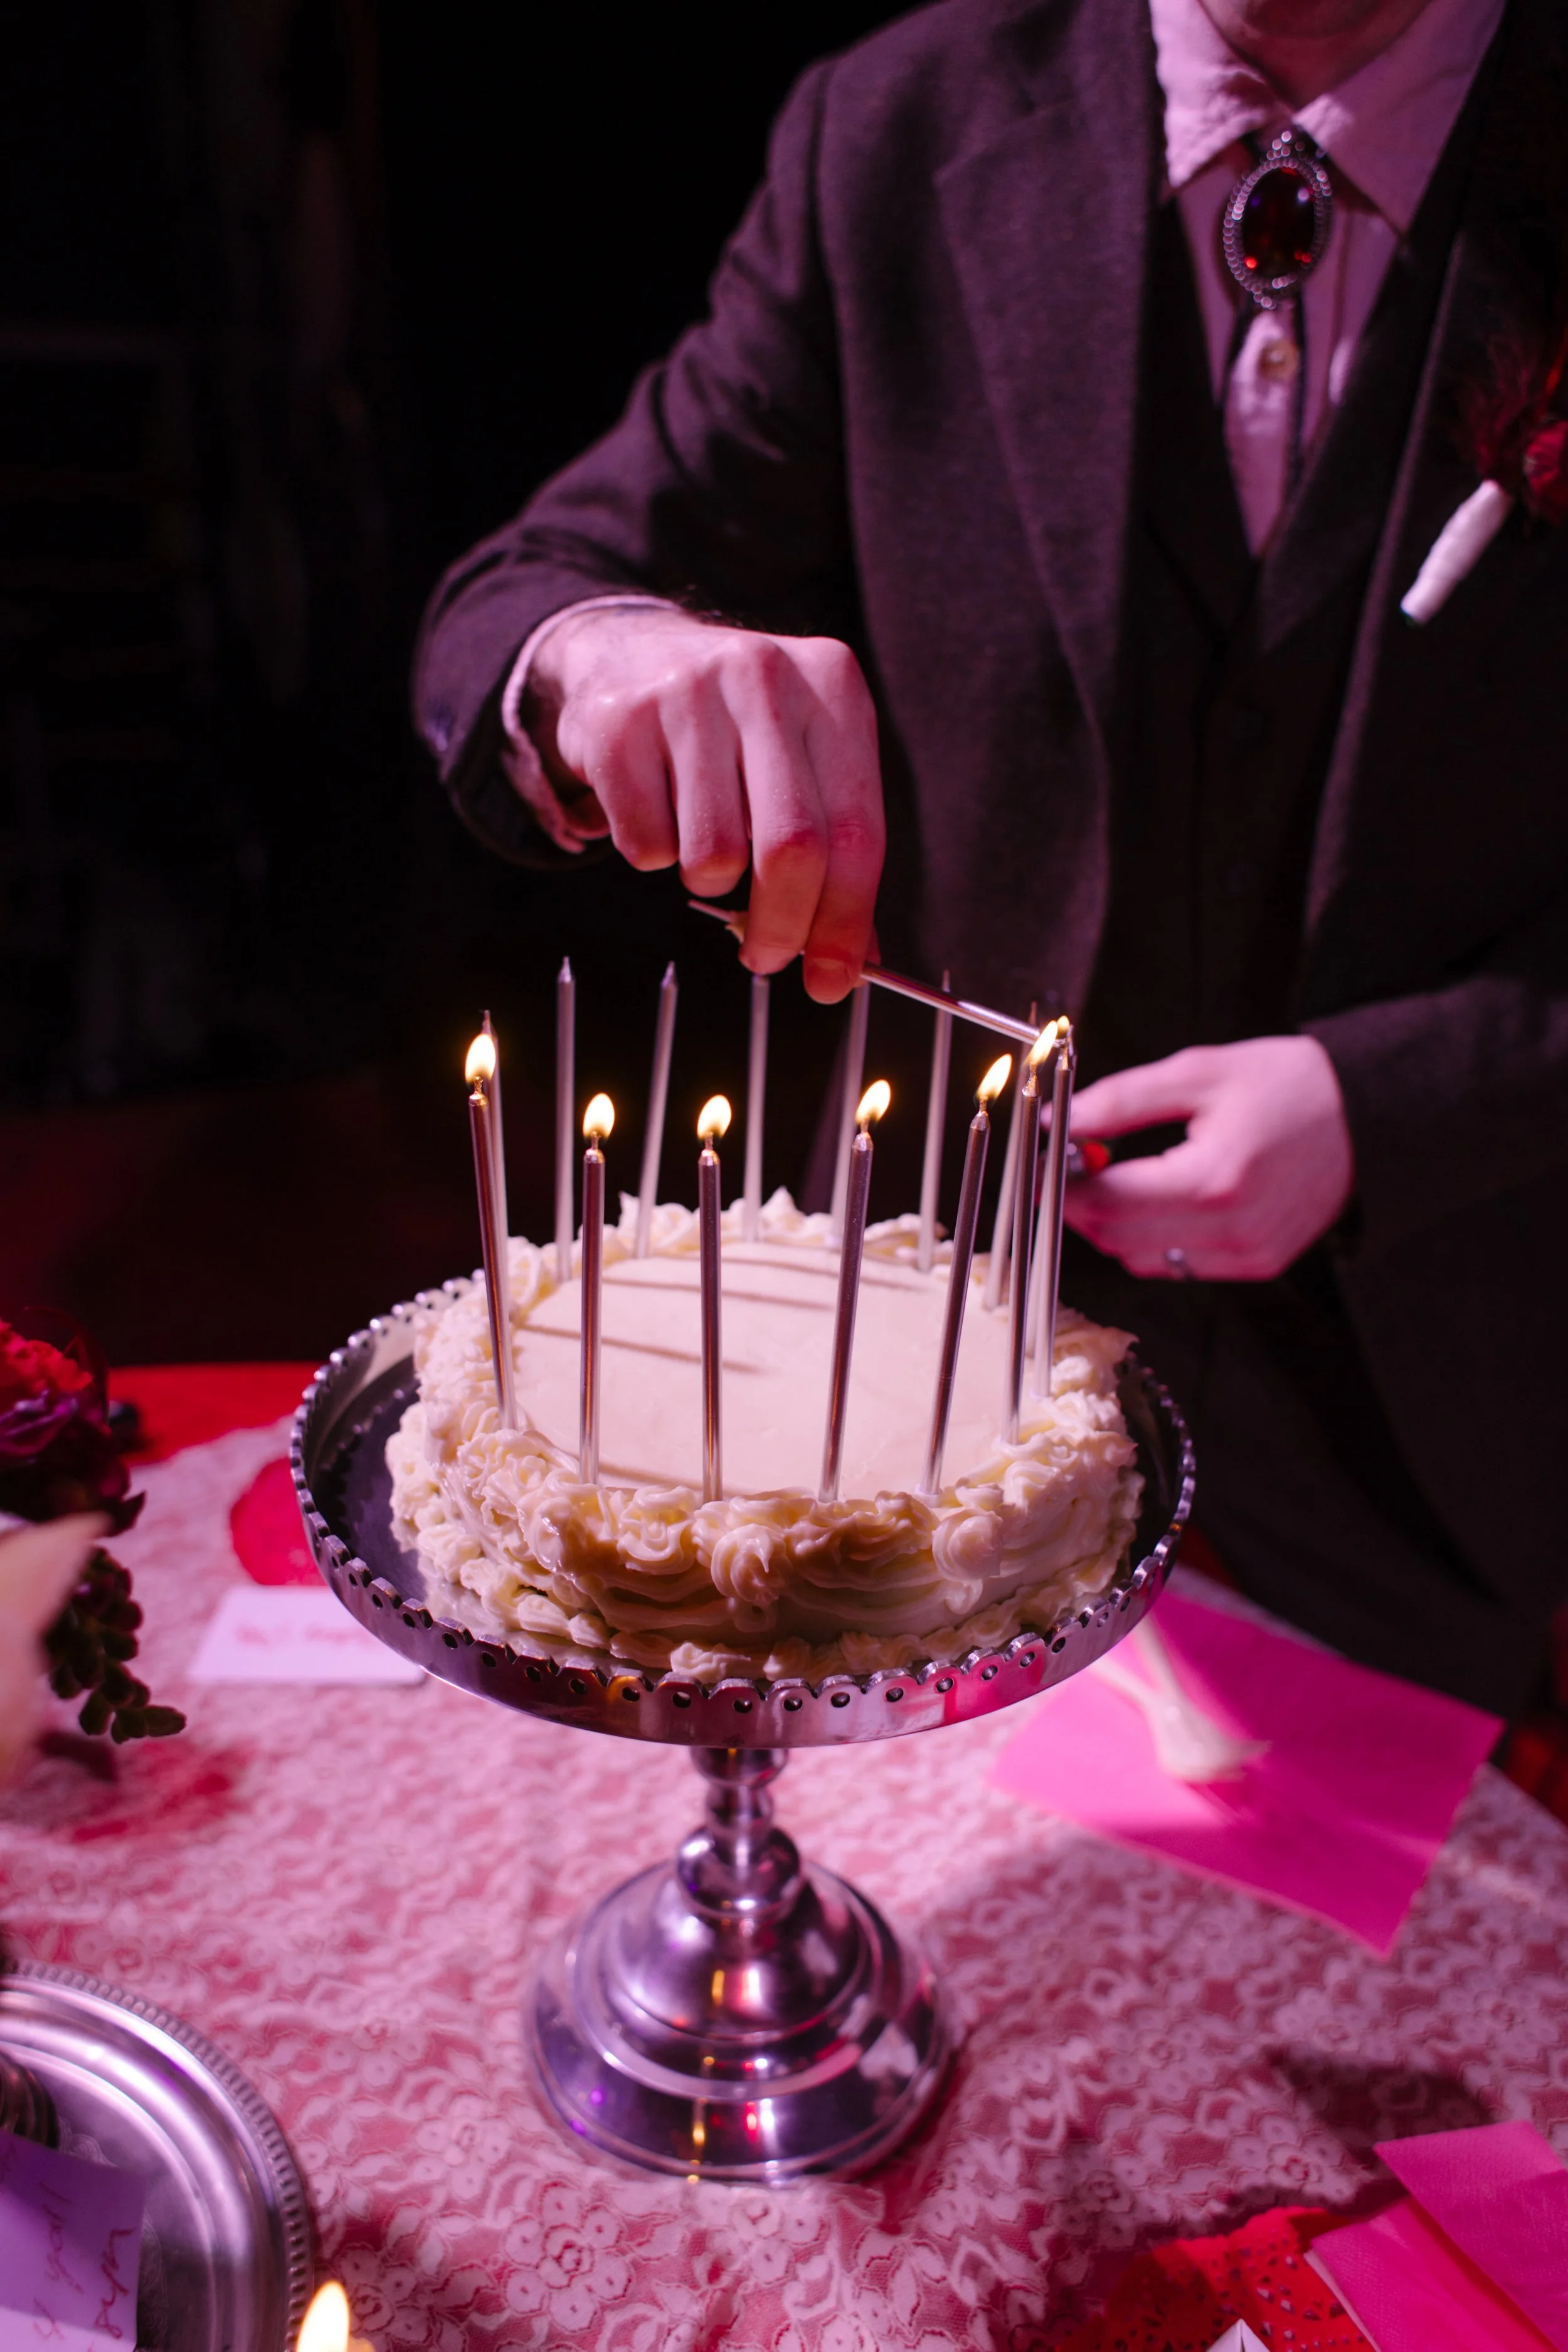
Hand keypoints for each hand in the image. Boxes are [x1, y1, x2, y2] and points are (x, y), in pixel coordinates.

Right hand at [521, 606, 883, 1000]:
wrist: (630, 655)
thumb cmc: (735, 731)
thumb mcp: (803, 767)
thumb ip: (835, 857)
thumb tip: (848, 963)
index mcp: (833, 687)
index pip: (856, 831)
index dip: (846, 921)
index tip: (831, 981)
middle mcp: (765, 675)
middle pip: (792, 849)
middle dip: (781, 927)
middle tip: (765, 958)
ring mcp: (687, 693)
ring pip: (714, 855)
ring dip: (709, 882)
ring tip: (704, 846)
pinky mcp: (619, 723)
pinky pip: (648, 847)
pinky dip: (653, 856)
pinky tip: (657, 811)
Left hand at [1064, 1036, 1353, 1280]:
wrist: (1369, 1114)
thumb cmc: (1289, 1084)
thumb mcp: (1198, 1072)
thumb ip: (1120, 1100)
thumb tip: (1059, 1122)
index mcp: (1214, 1180)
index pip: (1106, 1201)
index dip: (1062, 1182)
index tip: (1046, 1158)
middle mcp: (1231, 1231)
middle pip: (1116, 1238)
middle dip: (1081, 1205)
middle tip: (1071, 1165)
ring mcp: (1247, 1255)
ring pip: (1141, 1259)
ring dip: (1114, 1225)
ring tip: (1115, 1176)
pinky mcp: (1258, 1265)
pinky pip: (1179, 1265)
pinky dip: (1152, 1239)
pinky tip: (1158, 1198)